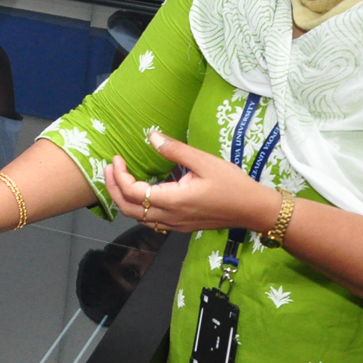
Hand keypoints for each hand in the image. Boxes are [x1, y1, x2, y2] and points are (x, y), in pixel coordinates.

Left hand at [102, 131, 276, 234]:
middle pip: (128, 210)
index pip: (133, 193)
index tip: (116, 158)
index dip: (118, 176)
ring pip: (138, 218)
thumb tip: (151, 136)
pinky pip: (150, 220)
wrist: (253, 210)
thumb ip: (175, 150)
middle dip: (113, 188)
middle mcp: (170, 217)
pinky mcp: (181, 225)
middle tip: (108, 167)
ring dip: (123, 199)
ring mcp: (175, 224)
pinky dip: (137, 207)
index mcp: (173, 201)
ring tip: (119, 177)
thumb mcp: (204, 161)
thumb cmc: (232, 184)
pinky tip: (140, 192)